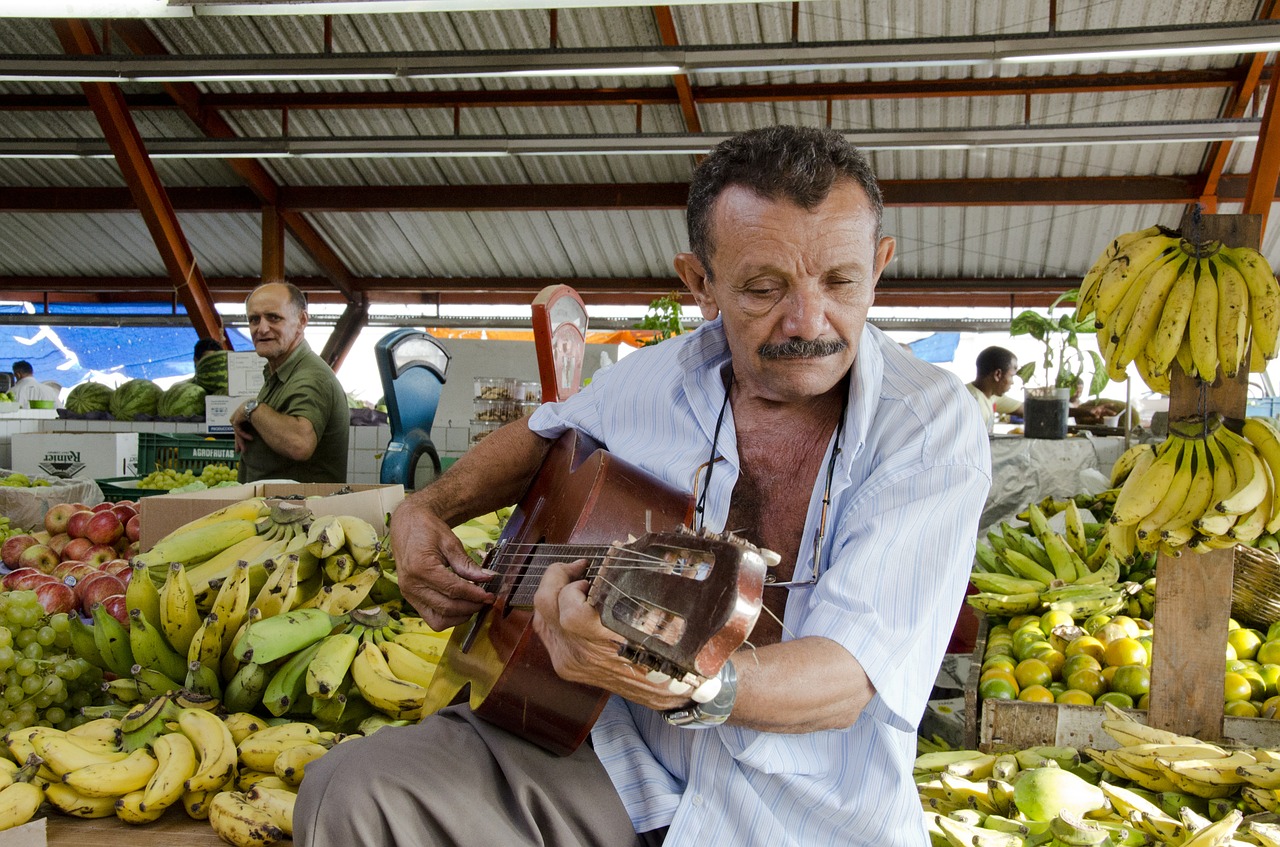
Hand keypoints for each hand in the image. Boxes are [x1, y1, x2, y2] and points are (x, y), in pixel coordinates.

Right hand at [390, 498, 497, 630]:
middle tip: (486, 600)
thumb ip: (467, 564)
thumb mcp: (450, 542)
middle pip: (447, 608)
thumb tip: (488, 578)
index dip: (475, 595)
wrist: (407, 524)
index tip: (490, 596)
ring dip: (459, 616)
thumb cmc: (428, 530)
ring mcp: (408, 594)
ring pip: (438, 620)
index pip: (453, 590)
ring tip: (474, 604)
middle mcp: (411, 585)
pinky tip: (460, 605)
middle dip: (470, 607)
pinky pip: (431, 617)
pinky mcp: (409, 598)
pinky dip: (448, 616)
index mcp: (421, 568)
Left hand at [532, 560, 695, 711]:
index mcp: (605, 636)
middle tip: (575, 568)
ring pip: (541, 618)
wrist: (665, 688)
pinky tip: (569, 605)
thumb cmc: (667, 646)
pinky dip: (552, 614)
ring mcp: (569, 661)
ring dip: (552, 594)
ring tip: (573, 584)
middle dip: (555, 577)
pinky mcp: (565, 667)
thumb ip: (639, 579)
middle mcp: (580, 651)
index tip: (588, 567)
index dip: (573, 577)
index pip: (569, 602)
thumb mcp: (660, 609)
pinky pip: (546, 633)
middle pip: (545, 604)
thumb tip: (622, 549)